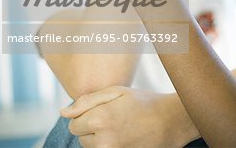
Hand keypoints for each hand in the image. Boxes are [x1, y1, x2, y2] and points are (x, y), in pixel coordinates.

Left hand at [61, 86, 194, 147]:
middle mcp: (103, 141)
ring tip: (121, 126)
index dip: (86, 115)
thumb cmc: (145, 102)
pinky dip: (110, 145)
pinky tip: (125, 136)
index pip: (73, 123)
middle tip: (114, 116)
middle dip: (91, 127)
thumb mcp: (117, 92)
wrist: (172, 121)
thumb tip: (63, 112)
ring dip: (100, 139)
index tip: (103, 109)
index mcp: (99, 119)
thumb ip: (87, 101)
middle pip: (81, 137)